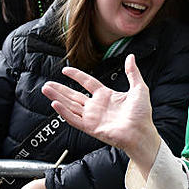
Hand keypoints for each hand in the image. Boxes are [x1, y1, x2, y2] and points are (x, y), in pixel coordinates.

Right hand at [41, 55, 160, 163]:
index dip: (76, 76)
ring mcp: (92, 117)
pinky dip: (64, 112)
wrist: (142, 132)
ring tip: (45, 89)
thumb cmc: (142, 114)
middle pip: (74, 95)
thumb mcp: (139, 88)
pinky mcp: (90, 127)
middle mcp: (97, 106)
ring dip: (58, 98)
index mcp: (106, 96)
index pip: (87, 83)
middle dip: (60, 89)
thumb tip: (131, 57)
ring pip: (70, 106)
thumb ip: (132, 73)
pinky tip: (55, 103)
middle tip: (47, 84)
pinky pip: (74, 119)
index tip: (65, 70)